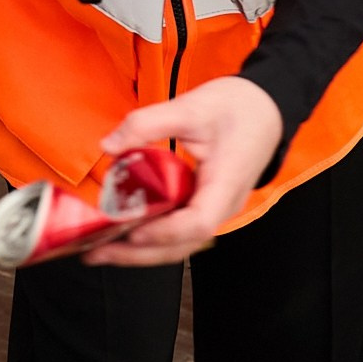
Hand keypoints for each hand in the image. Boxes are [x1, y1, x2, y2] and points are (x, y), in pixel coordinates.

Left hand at [82, 76, 282, 266]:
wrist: (266, 107)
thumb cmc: (238, 107)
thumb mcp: (191, 107)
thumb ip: (148, 123)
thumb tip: (108, 146)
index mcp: (226, 182)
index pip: (198, 221)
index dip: (164, 232)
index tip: (132, 230)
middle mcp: (223, 205)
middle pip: (183, 244)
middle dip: (139, 254)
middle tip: (97, 253)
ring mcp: (215, 208)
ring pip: (180, 243)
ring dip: (141, 251)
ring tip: (101, 250)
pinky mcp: (205, 204)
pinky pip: (178, 229)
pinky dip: (151, 236)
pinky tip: (123, 233)